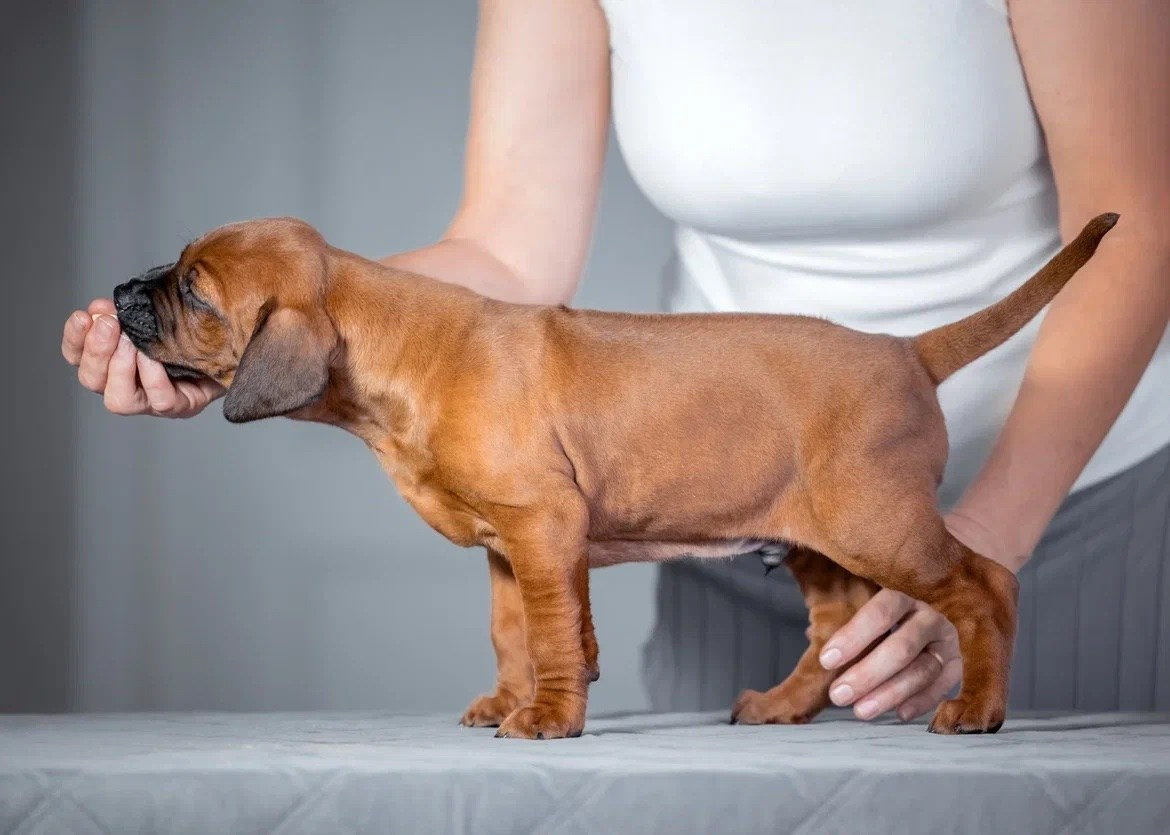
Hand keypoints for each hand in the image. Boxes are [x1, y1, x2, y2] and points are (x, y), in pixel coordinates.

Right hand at [61, 299, 223, 416]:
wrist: (240, 343)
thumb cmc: (195, 326)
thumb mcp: (162, 312)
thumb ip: (134, 311)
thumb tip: (103, 306)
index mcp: (116, 362)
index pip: (79, 356)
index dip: (75, 338)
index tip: (84, 315)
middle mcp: (130, 386)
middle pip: (92, 380)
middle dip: (96, 350)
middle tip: (109, 324)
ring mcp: (154, 402)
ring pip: (119, 399)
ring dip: (119, 367)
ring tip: (131, 340)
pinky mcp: (183, 407)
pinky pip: (161, 400)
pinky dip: (152, 377)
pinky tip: (153, 357)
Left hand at [817, 514, 1019, 721]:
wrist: (927, 609)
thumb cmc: (880, 611)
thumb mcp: (863, 600)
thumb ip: (842, 613)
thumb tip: (813, 634)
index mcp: (904, 591)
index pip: (881, 612)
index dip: (853, 637)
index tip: (826, 660)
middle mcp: (931, 614)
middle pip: (902, 646)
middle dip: (867, 674)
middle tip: (838, 695)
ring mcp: (949, 640)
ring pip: (922, 670)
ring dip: (890, 694)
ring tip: (860, 711)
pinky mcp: (959, 663)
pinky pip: (942, 687)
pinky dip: (921, 702)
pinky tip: (899, 714)